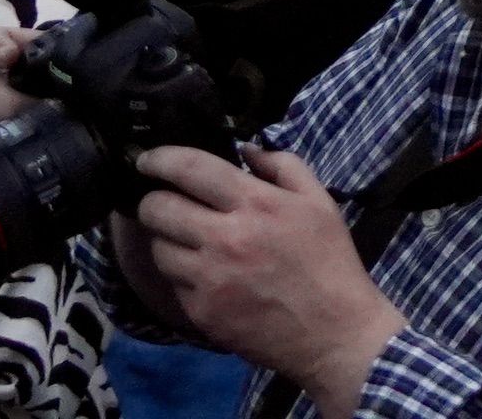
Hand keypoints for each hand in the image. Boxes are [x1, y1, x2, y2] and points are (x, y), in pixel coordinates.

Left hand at [126, 146, 404, 404]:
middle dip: (153, 200)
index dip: (160, 159)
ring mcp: (209, 279)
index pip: (191, 169)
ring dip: (166, 239)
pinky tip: (204, 273)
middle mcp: (225, 238)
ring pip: (159, 248)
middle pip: (159, 209)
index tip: (148, 159)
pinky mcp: (201, 312)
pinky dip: (183, 273)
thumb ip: (284, 166)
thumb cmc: (329, 261)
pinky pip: (173, 283)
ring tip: (185, 239)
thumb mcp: (320, 202)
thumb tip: (246, 149)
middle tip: (161, 201)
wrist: (333, 332)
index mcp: (256, 204)